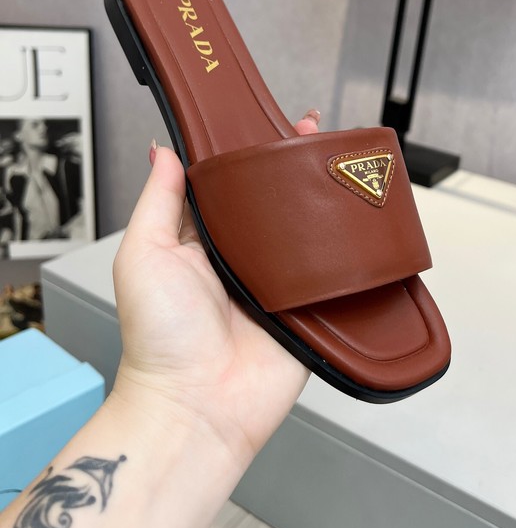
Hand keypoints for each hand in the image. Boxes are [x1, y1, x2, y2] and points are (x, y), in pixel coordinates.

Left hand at [111, 110, 319, 467]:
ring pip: (308, 233)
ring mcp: (278, 284)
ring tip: (340, 165)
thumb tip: (162, 150)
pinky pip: (332, 276)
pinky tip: (360, 221)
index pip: (230, 184)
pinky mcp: (307, 311)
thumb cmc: (159, 338)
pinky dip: (346, 252)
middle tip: (313, 133)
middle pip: (274, 203)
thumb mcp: (143, 254)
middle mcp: (242, 259)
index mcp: (203, 241)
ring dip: (324, 203)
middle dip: (293, 168)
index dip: (248, 153)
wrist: (197, 405)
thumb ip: (158, 201)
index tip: (265, 122)